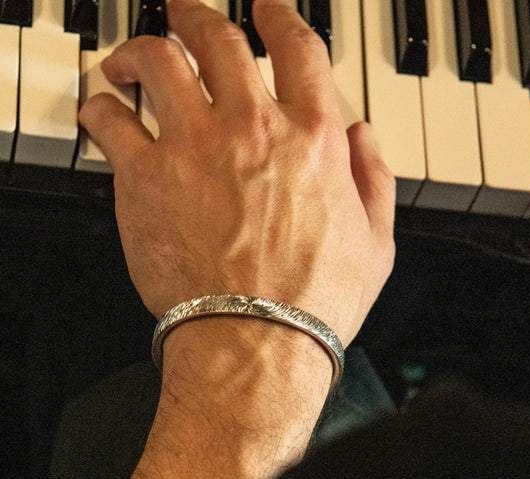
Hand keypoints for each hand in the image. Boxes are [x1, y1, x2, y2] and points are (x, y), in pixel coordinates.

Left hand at [78, 0, 394, 349]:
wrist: (258, 342)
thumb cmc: (315, 303)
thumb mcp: (376, 243)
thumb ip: (373, 180)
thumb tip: (364, 136)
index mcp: (313, 138)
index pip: (296, 47)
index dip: (279, 15)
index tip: (268, 8)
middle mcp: (253, 127)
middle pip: (217, 36)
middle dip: (198, 16)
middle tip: (186, 15)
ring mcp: (194, 146)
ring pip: (156, 59)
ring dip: (139, 49)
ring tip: (129, 61)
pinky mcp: (145, 177)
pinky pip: (109, 118)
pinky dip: (101, 106)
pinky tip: (103, 111)